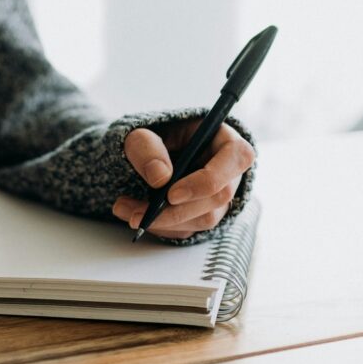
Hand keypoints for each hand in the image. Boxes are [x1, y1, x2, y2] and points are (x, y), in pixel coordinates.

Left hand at [113, 121, 254, 238]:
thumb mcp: (139, 133)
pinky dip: (161, 227)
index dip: (207, 180)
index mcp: (224, 140)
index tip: (171, 194)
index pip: (237, 158)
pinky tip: (136, 215)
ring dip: (163, 221)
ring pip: (204, 219)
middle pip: (218, 197)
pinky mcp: (203, 214)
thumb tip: (160, 177)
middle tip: (137, 213)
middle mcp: (229, 170)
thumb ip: (146, 148)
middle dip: (176, 210)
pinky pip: (189, 229)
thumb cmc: (149, 136)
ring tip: (125, 210)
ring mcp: (218, 196)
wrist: (142, 154)